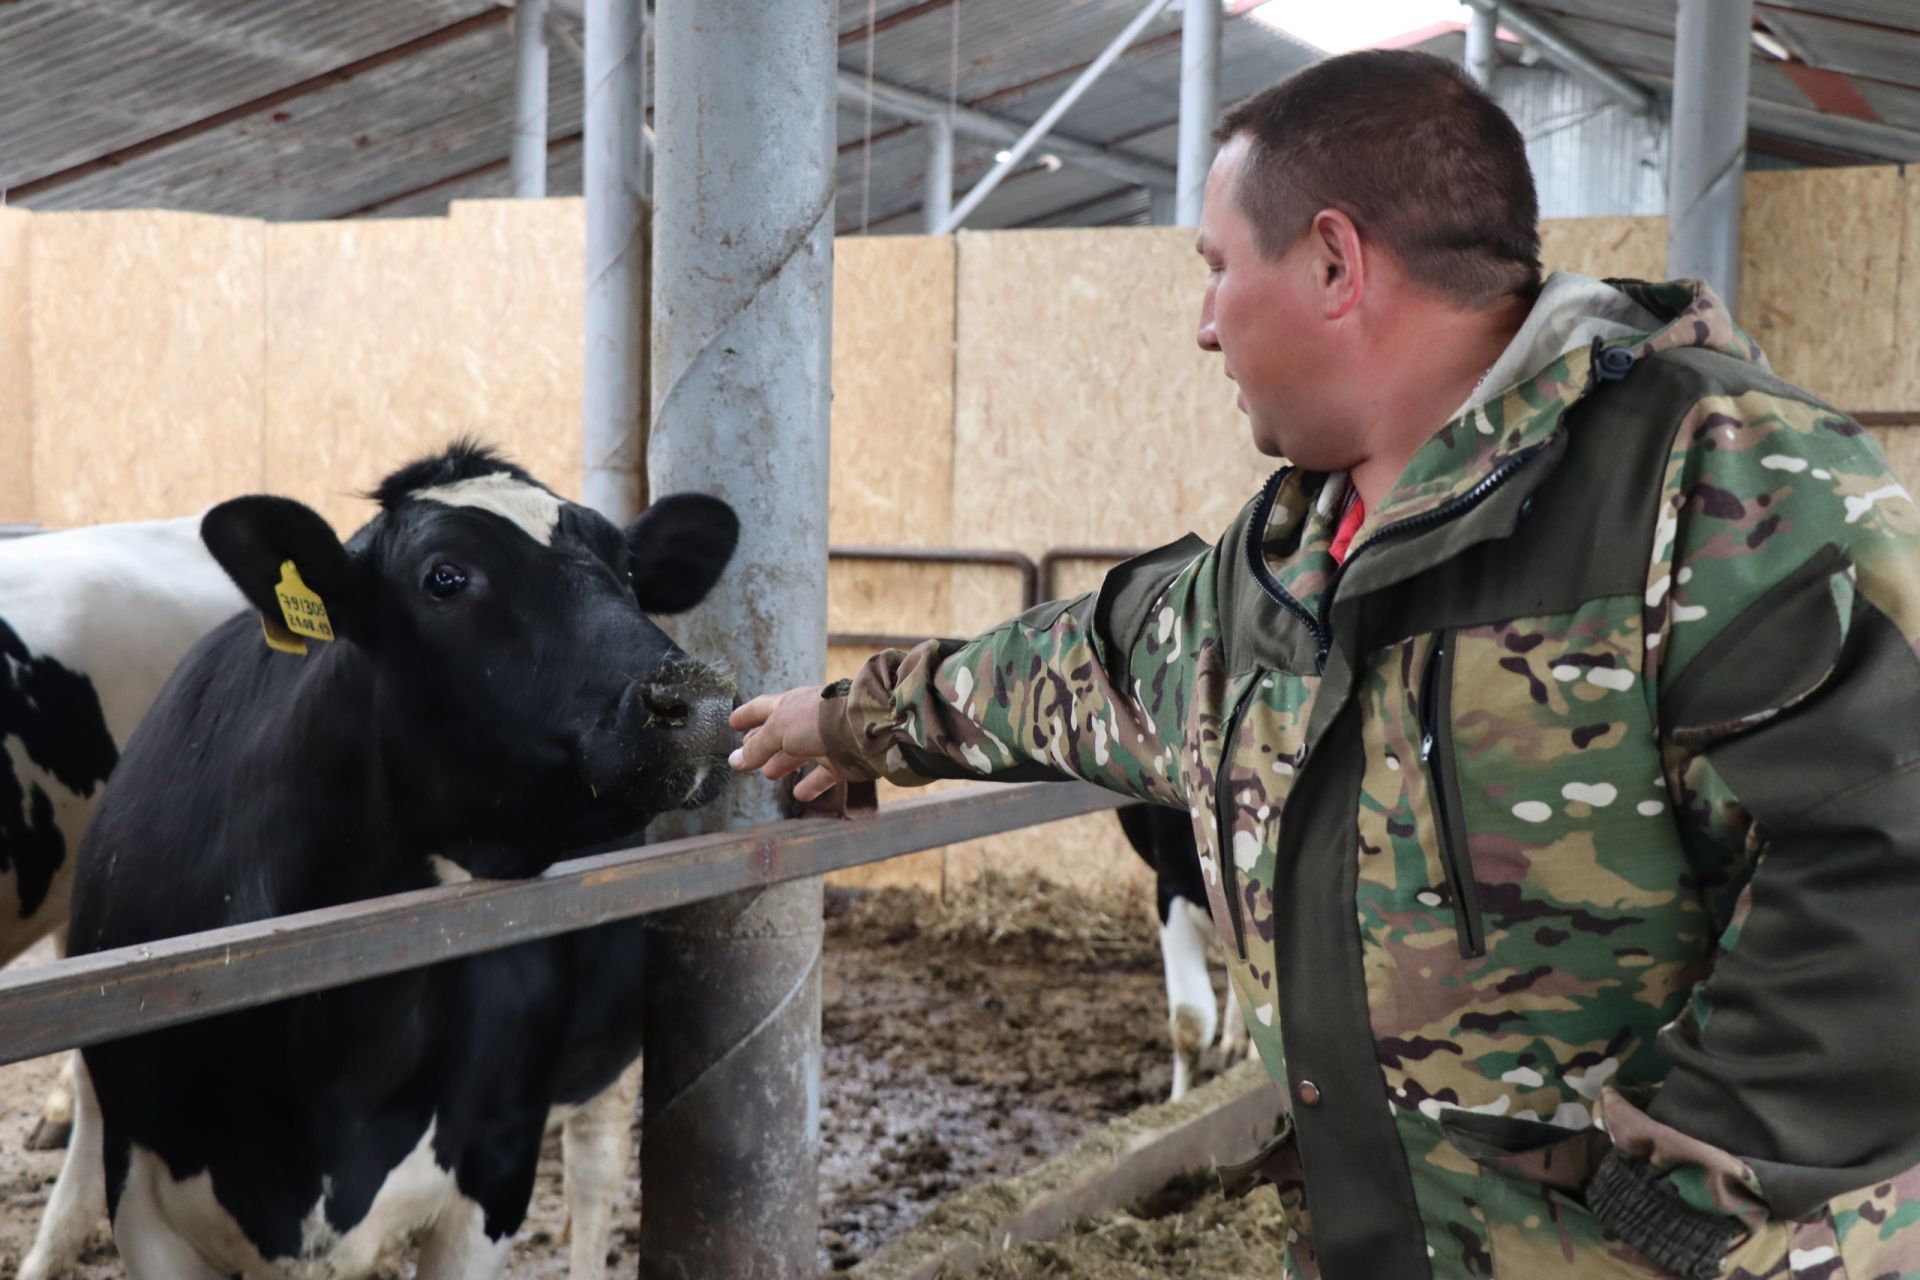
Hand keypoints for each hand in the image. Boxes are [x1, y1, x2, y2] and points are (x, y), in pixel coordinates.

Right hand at [729, 686, 861, 803]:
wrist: (861, 731)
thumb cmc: (816, 721)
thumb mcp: (778, 730)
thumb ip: (756, 747)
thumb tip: (734, 760)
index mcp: (789, 705)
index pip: (762, 708)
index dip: (746, 715)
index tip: (732, 722)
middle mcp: (806, 721)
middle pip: (779, 733)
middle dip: (762, 743)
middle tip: (747, 754)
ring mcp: (824, 741)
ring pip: (799, 754)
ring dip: (782, 763)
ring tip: (768, 774)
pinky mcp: (840, 762)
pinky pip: (822, 776)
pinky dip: (810, 785)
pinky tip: (799, 794)